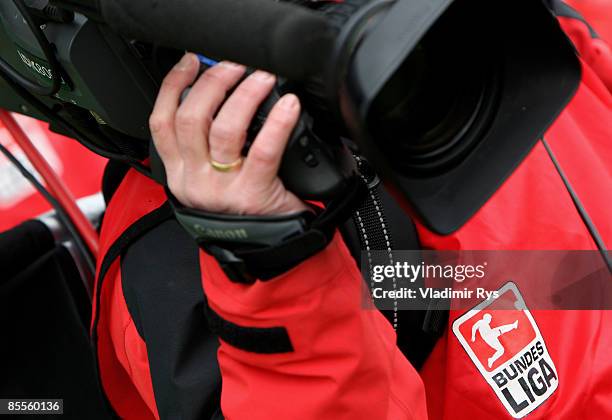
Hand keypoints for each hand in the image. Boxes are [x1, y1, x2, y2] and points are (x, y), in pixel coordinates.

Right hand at [149, 53, 308, 215]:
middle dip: (213, 82)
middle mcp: (194, 180)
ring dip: (243, 96)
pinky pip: (264, 152)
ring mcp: (222, 189)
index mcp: (179, 173)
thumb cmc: (242, 211)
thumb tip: (222, 95)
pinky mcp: (253, 194)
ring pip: (222, 130)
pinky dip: (277, 123)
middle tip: (236, 65)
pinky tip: (289, 106)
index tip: (191, 61)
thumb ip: (205, 145)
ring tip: (262, 77)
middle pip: (191, 118)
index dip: (173, 85)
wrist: (266, 250)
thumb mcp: (210, 179)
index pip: (162, 122)